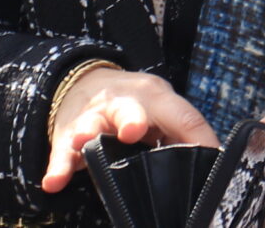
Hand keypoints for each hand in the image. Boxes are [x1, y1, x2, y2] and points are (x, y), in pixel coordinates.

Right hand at [43, 68, 217, 192]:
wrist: (84, 84)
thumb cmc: (134, 105)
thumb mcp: (161, 111)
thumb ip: (179, 134)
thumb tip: (208, 162)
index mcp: (157, 97)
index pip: (183, 117)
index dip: (199, 138)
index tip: (210, 158)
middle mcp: (124, 103)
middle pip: (130, 109)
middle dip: (133, 119)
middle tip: (135, 130)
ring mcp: (92, 118)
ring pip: (91, 124)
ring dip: (88, 133)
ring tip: (84, 140)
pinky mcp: (66, 136)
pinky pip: (61, 154)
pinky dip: (58, 168)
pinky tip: (54, 182)